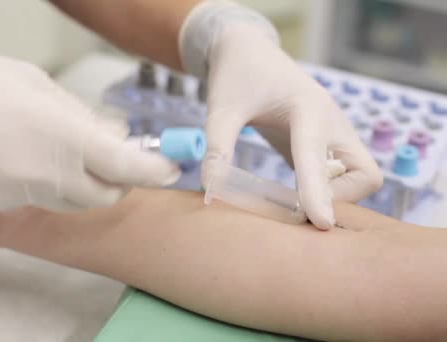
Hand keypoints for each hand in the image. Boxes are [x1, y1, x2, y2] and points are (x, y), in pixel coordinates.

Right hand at [0, 43, 180, 211]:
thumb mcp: (38, 86)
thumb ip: (81, 120)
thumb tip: (113, 140)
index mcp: (62, 134)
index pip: (126, 167)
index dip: (155, 171)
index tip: (171, 168)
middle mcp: (47, 173)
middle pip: (105, 194)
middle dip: (119, 180)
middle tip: (118, 158)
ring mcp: (23, 194)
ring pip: (75, 200)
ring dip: (86, 183)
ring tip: (70, 151)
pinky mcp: (2, 204)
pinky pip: (42, 199)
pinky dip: (51, 184)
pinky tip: (31, 157)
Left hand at [179, 1, 382, 228]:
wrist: (248, 52)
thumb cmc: (237, 75)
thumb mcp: (221, 109)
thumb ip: (218, 148)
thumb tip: (211, 190)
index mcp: (308, 108)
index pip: (317, 155)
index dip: (318, 191)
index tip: (320, 223)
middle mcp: (331, 122)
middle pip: (365, 175)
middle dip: (339, 199)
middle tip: (296, 207)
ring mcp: (333, 134)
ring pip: (361, 177)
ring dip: (336, 197)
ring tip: (293, 202)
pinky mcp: (325, 144)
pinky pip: (342, 177)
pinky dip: (326, 192)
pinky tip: (295, 199)